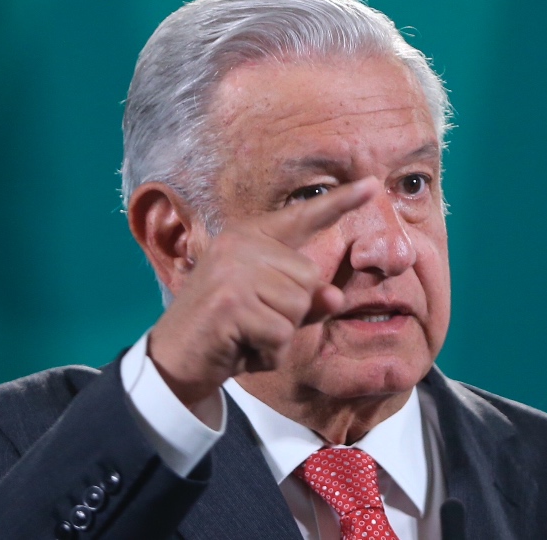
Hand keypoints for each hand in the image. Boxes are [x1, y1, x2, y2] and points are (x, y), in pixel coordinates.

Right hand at [147, 178, 380, 412]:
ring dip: (279, 336)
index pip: (302, 218)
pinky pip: (281, 333)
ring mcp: (232, 271)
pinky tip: (241, 349)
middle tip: (252, 323)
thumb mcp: (272, 312)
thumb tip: (334, 297)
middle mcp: (239, 245)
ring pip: (298, 307)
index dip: (340, 202)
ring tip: (246, 335)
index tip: (372, 184)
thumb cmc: (227, 333)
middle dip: (291, 314)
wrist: (173, 361)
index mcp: (249, 238)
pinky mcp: (231, 302)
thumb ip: (306, 299)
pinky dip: (268, 354)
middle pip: (309, 279)